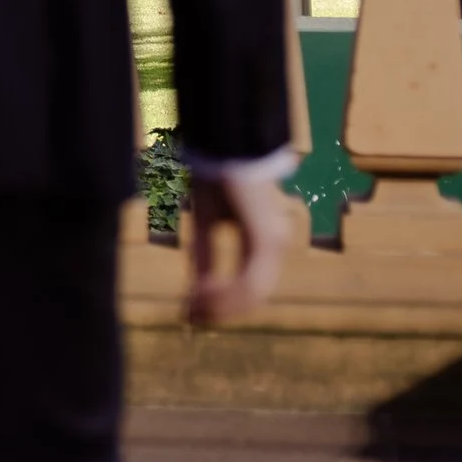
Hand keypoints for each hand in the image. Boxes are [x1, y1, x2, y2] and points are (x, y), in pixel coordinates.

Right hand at [185, 166, 298, 325]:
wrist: (229, 144)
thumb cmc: (218, 176)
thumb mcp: (205, 220)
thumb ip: (204, 253)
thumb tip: (194, 286)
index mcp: (264, 242)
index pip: (248, 287)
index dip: (220, 305)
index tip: (190, 313)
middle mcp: (275, 245)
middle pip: (252, 298)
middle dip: (219, 312)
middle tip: (186, 317)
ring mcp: (274, 244)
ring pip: (251, 296)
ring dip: (219, 306)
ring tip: (190, 306)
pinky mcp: (266, 240)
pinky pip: (248, 282)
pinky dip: (224, 294)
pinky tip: (200, 292)